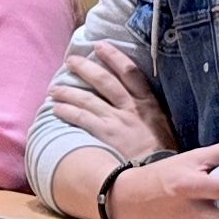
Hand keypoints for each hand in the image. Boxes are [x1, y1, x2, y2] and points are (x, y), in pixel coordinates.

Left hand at [47, 43, 175, 159]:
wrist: (161, 172)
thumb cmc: (164, 153)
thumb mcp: (163, 126)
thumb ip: (148, 112)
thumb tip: (133, 101)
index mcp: (149, 103)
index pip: (131, 72)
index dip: (114, 57)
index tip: (100, 46)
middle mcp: (132, 108)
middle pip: (105, 81)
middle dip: (86, 68)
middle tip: (71, 61)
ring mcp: (118, 121)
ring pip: (88, 99)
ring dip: (68, 92)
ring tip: (54, 89)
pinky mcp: (106, 135)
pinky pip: (82, 118)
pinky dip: (67, 112)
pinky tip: (56, 109)